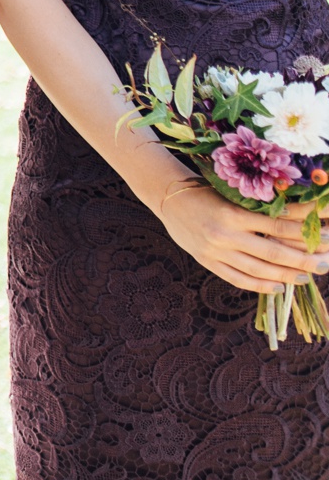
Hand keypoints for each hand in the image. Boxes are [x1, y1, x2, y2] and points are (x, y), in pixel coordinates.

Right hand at [156, 182, 328, 293]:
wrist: (167, 198)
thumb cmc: (205, 191)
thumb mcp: (232, 194)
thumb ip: (259, 209)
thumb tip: (297, 219)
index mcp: (234, 213)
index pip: (279, 225)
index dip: (306, 231)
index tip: (326, 235)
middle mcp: (225, 234)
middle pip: (274, 251)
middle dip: (304, 259)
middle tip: (325, 263)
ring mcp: (216, 251)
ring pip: (259, 269)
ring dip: (286, 275)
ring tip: (306, 276)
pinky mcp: (207, 262)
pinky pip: (238, 279)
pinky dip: (261, 286)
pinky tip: (278, 287)